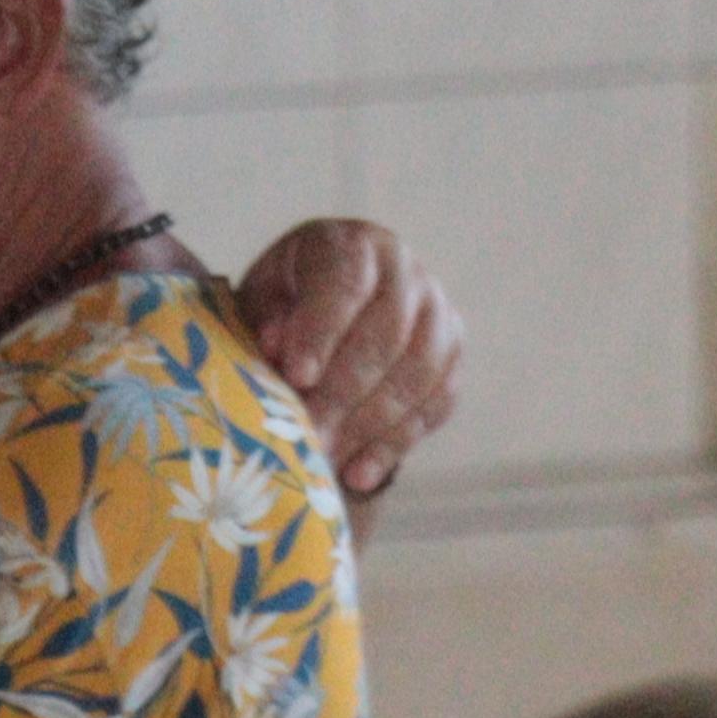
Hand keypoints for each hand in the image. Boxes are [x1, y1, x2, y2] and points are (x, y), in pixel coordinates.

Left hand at [232, 219, 466, 502]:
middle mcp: (404, 269)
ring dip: (371, 423)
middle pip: (386, 334)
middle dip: (344, 392)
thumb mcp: (263, 302)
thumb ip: (265, 319)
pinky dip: (396, 442)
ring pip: (418, 371)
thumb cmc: (286, 306)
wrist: (334, 311)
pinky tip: (360, 473)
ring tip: (329, 461)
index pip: (345, 284)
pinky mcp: (453, 354)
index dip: (322, 332)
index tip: (296, 378)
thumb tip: (277, 347)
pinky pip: (436, 402)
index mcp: (351, 244)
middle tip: (309, 435)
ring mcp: (437, 311)